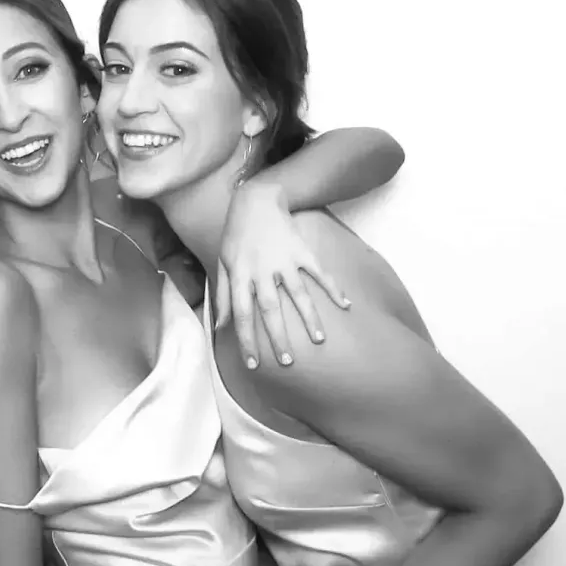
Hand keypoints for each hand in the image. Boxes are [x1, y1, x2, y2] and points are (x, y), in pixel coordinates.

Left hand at [215, 180, 350, 368]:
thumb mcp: (223, 262)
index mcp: (240, 275)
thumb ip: (223, 295)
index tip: (254, 364)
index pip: (241, 314)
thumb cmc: (236, 236)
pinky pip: (320, 272)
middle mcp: (262, 270)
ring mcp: (284, 260)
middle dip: (278, 336)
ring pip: (298, 293)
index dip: (246, 340)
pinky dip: (334, 288)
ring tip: (320, 340)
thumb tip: (219, 327)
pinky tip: (346, 305)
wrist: (256, 200)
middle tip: (287, 361)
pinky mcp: (302, 250)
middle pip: (270, 308)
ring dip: (310, 317)